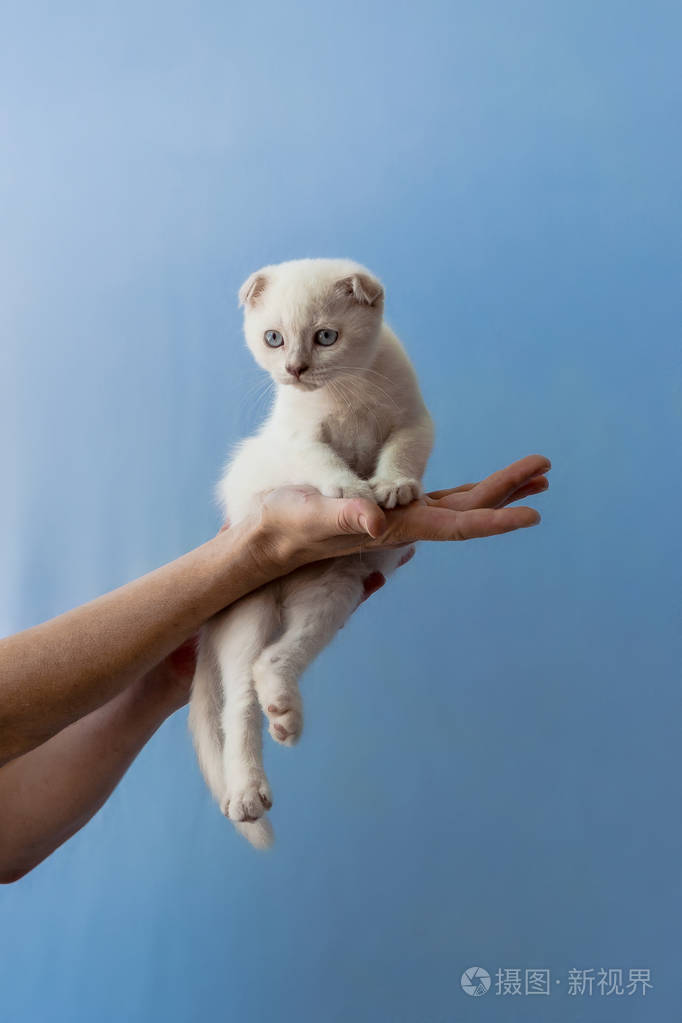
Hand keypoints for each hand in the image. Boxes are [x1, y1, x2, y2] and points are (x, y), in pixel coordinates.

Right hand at [252, 453, 550, 569]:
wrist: (269, 537)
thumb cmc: (288, 525)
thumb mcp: (314, 516)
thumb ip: (344, 517)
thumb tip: (375, 524)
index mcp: (397, 528)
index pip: (457, 525)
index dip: (496, 519)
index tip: (533, 514)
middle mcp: (406, 525)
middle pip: (469, 509)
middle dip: (508, 490)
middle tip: (546, 468)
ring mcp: (399, 518)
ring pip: (459, 503)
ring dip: (496, 489)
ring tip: (534, 476)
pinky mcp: (388, 509)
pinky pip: (438, 499)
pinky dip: (467, 490)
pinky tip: (481, 486)